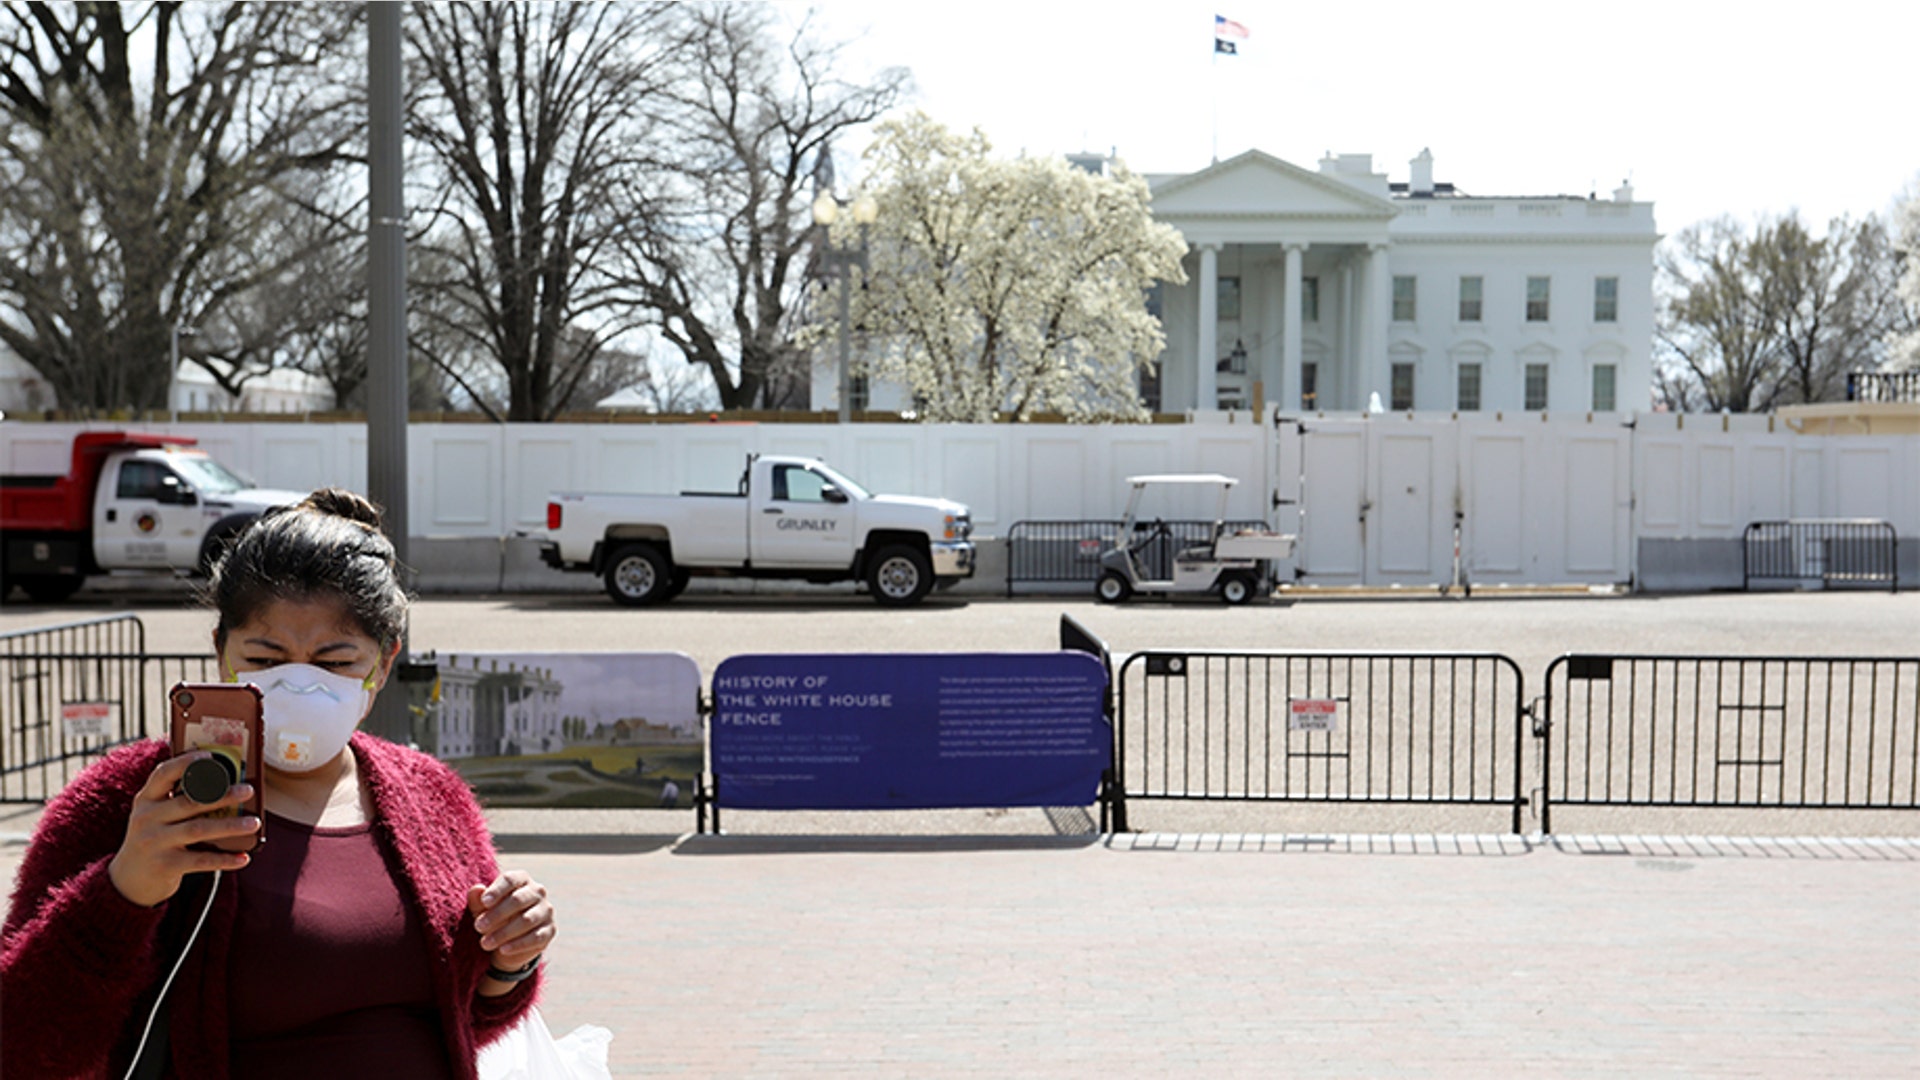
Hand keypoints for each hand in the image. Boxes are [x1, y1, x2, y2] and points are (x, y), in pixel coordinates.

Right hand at [107, 751, 259, 907]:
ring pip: (198, 829)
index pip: (163, 774)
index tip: (210, 755)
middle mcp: (147, 818)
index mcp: (146, 799)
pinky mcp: (164, 866)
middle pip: (189, 802)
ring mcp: (154, 842)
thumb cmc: (155, 837)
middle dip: (222, 796)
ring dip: (230, 826)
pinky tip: (244, 858)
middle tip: (248, 790)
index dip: (186, 762)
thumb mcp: (156, 815)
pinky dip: (225, 859)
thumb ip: (178, 800)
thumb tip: (228, 786)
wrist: (128, 879)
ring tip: (254, 823)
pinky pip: (201, 861)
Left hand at [467, 870, 554, 986]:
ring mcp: (546, 911)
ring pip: (527, 920)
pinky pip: (535, 937)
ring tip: (485, 943)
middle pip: (518, 900)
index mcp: (521, 880)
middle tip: (478, 927)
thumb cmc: (495, 917)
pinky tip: (503, 949)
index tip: (484, 902)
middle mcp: (538, 892)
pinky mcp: (550, 930)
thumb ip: (478, 900)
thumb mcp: (482, 910)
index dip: (497, 890)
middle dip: (497, 914)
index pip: (511, 880)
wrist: (509, 942)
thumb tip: (477, 889)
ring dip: (504, 933)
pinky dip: (518, 944)